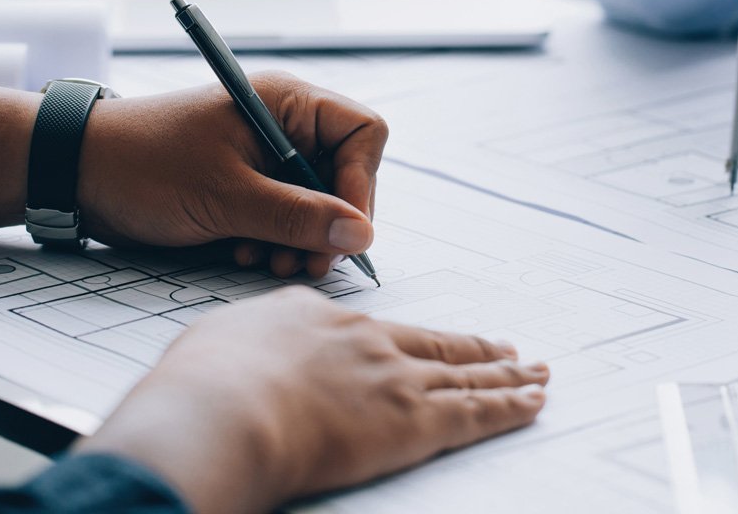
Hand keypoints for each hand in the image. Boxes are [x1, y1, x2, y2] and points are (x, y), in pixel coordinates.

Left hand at [78, 72, 388, 278]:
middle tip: (308, 261)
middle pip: (344, 176)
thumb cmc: (143, 166)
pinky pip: (286, 218)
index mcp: (286, 103)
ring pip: (318, 204)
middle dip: (328, 223)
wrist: (74, 176)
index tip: (344, 229)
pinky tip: (244, 253)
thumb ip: (298, 217)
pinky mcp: (248, 187)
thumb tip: (361, 236)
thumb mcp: (225, 196)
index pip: (362, 133)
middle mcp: (284, 126)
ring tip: (268, 260)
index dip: (361, 183)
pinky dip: (275, 242)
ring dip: (300, 240)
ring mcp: (266, 158)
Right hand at [79, 288, 549, 513]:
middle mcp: (365, 339)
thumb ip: (247, 343)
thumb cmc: (203, 384)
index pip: (373, 330)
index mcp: (317, 319)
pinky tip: (532, 401)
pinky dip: (509, 406)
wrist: (222, 408)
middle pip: (434, 344)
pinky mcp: (413, 419)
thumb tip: (247, 351)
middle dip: (473, 349)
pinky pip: (476, 411)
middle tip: (506, 348)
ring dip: (506, 375)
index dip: (404, 339)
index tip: (419, 342)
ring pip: (465, 375)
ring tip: (535, 372)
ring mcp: (394, 376)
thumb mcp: (218, 342)